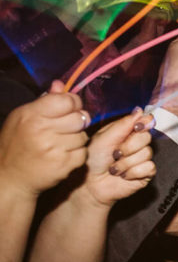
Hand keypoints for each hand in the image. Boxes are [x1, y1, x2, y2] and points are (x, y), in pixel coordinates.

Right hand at [0, 80, 88, 197]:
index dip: (73, 103)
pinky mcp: (64, 165)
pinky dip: (77, 154)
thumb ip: (44, 101)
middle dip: (77, 121)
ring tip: (60, 143)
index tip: (69, 108)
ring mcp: (54, 149)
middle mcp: (42, 131)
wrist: (11, 176)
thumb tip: (61, 85)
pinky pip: (83, 153)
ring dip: (76, 138)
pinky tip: (62, 154)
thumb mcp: (23, 117)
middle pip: (79, 118)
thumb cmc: (17, 144)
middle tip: (66, 127)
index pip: (67, 101)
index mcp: (32, 115)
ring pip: (83, 136)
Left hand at [81, 108, 155, 206]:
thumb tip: (140, 111)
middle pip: (146, 137)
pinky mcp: (146, 173)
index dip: (144, 123)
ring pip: (147, 154)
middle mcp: (136, 144)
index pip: (145, 122)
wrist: (90, 184)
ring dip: (126, 162)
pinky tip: (123, 175)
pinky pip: (148, 168)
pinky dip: (132, 172)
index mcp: (127, 132)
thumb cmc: (93, 160)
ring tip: (114, 168)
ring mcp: (142, 158)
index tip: (137, 127)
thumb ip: (123, 125)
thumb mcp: (104, 138)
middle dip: (129, 146)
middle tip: (115, 154)